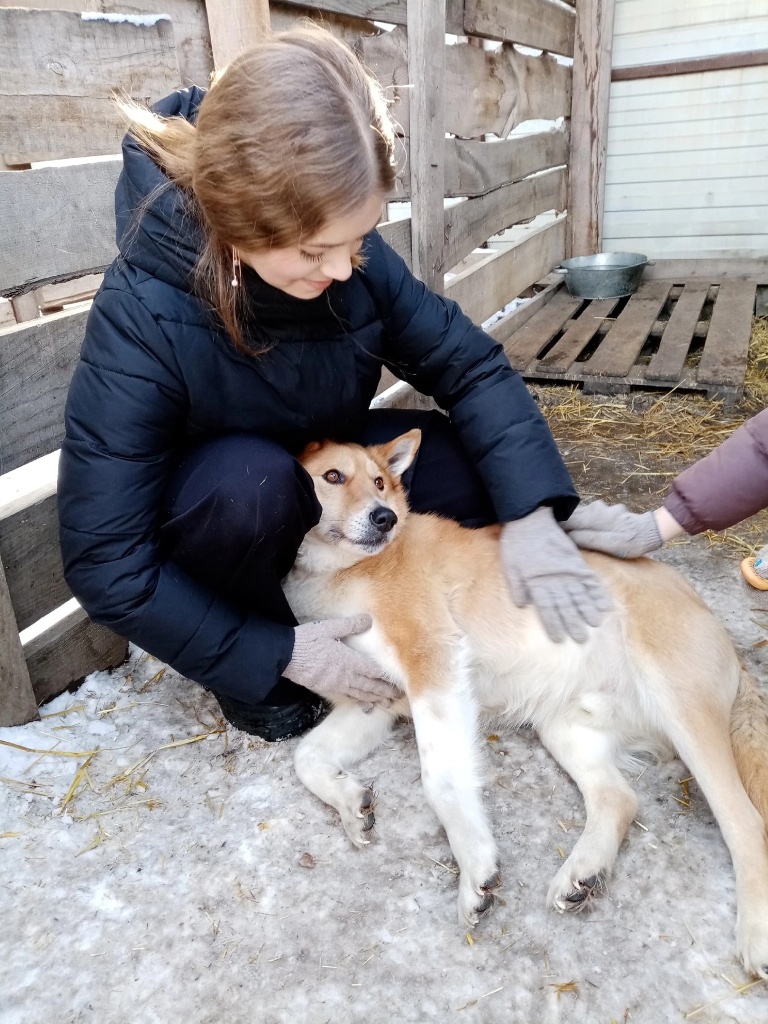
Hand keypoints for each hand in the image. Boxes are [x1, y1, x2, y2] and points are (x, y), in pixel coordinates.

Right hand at [283, 614, 398, 707]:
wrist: (284, 656)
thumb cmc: (306, 640)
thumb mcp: (328, 627)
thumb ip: (350, 625)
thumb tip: (369, 620)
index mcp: (348, 661)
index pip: (374, 672)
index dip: (387, 678)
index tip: (400, 682)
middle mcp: (345, 676)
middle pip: (370, 686)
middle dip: (385, 691)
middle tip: (398, 696)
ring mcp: (336, 684)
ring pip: (360, 694)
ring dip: (375, 698)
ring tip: (386, 702)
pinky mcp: (327, 687)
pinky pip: (348, 696)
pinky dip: (360, 701)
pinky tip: (365, 706)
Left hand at [500, 506, 611, 642]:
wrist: (530, 518)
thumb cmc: (516, 544)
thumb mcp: (509, 566)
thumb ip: (517, 586)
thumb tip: (523, 606)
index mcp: (536, 582)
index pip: (547, 608)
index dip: (554, 624)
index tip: (559, 639)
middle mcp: (555, 578)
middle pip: (566, 605)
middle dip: (573, 623)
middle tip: (582, 639)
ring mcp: (568, 569)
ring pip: (580, 594)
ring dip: (588, 610)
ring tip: (596, 624)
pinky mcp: (576, 560)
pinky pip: (590, 579)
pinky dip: (597, 592)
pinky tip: (604, 603)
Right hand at [562, 500, 663, 557]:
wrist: (651, 531)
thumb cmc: (629, 541)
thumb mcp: (608, 544)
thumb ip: (587, 539)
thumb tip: (569, 535)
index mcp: (593, 517)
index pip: (568, 519)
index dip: (558, 526)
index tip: (551, 533)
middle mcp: (596, 509)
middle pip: (573, 514)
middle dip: (565, 522)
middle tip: (556, 534)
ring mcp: (603, 508)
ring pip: (583, 513)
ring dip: (576, 521)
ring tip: (570, 532)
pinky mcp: (609, 510)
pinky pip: (592, 514)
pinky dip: (586, 520)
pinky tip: (587, 528)